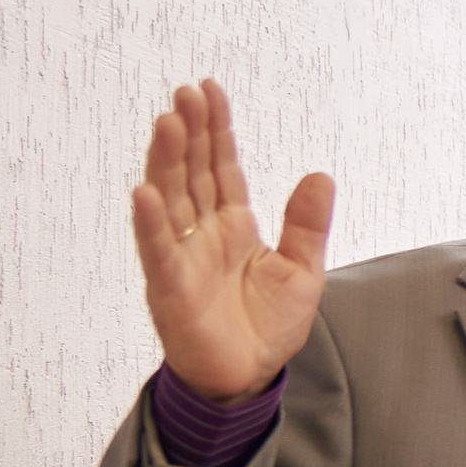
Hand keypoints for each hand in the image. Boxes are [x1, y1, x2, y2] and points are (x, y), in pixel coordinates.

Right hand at [135, 80, 334, 401]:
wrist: (248, 376)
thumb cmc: (266, 326)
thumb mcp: (302, 270)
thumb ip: (307, 224)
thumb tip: (320, 175)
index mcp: (234, 226)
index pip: (221, 168)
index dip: (215, 130)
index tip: (209, 90)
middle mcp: (202, 234)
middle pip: (191, 173)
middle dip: (188, 132)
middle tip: (186, 92)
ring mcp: (183, 257)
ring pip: (170, 200)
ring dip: (166, 162)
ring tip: (167, 122)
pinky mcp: (171, 288)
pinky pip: (159, 250)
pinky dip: (151, 222)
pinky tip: (145, 191)